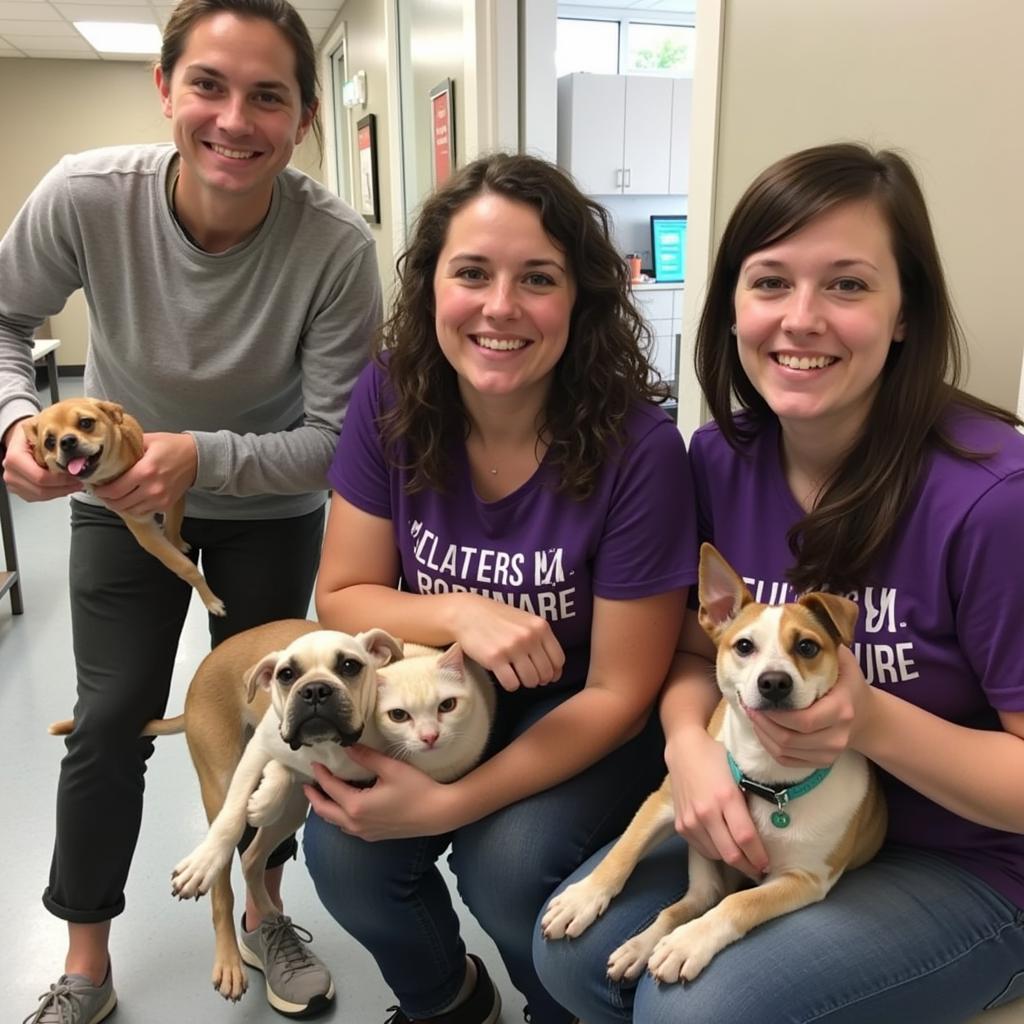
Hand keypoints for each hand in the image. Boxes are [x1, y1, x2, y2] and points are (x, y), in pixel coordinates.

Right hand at [2, 418, 81, 500]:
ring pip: (41, 496)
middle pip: (41, 489)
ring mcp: (14, 483)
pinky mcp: (19, 490)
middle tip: (79, 481)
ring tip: (74, 483)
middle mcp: (11, 472)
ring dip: (61, 492)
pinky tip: (64, 486)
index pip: (40, 477)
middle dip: (64, 487)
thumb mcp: (41, 429)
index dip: (61, 479)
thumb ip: (54, 440)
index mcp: (15, 458)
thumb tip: (73, 446)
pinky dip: (54, 493)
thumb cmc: (31, 433)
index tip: (75, 475)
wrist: (20, 439)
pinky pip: (38, 498)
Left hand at [91, 432, 197, 515]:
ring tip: (114, 497)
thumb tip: (108, 454)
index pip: (114, 490)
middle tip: (102, 493)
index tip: (95, 487)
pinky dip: (134, 508)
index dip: (100, 492)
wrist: (197, 458)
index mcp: (145, 471)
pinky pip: (143, 512)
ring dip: (120, 506)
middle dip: (107, 500)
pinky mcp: (165, 505)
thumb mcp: (148, 440)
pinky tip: (130, 499)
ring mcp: (160, 499)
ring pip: (130, 511)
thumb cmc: (173, 446)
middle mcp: (152, 488)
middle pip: (120, 504)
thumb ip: (128, 448)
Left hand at [303, 746, 461, 840]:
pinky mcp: (374, 836)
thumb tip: (348, 747)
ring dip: (325, 808)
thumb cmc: (417, 789)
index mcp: (356, 806)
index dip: (321, 774)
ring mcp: (364, 832)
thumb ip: (367, 757)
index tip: (315, 763)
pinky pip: (347, 827)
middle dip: (314, 797)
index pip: (331, 788)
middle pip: (325, 811)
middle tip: (307, 784)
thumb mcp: (391, 768)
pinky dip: (339, 816)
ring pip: (335, 822)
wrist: (438, 814)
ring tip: (323, 795)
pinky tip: (345, 807)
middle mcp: (356, 823)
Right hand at [451, 594, 564, 690]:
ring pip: (531, 681)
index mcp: (540, 626)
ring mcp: (512, 648)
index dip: (554, 672)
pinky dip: (510, 685)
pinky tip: (505, 676)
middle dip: (539, 679)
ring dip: (525, 683)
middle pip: (546, 673)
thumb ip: (541, 640)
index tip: (545, 674)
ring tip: (516, 675)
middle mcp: (529, 637)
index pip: (558, 660)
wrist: (467, 613)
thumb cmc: (498, 618)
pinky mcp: (495, 658)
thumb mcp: (525, 621)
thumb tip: (555, 671)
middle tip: (528, 676)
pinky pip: (512, 684)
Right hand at [665, 726, 768, 879]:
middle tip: (759, 869)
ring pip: (717, 855)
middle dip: (749, 867)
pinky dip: (715, 851)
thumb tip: (762, 832)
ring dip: (732, 859)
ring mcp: (691, 821)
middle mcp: (706, 812)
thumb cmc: (716, 758)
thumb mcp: (739, 775)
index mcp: (726, 797)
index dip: (759, 856)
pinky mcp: (680, 825)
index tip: (768, 863)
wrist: (683, 750)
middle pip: (731, 854)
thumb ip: (747, 803)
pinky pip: (702, 849)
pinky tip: (723, 844)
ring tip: (742, 856)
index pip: (746, 838)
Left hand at [747, 646, 873, 768]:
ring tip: (753, 713)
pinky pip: (786, 760)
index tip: (758, 695)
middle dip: (763, 722)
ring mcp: (829, 753)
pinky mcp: (820, 763)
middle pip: (789, 739)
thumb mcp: (843, 660)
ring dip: (762, 733)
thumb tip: (806, 619)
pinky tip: (763, 728)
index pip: (803, 721)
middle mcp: (837, 736)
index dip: (775, 714)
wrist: (864, 716)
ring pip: (784, 751)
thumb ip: (827, 643)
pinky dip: (769, 745)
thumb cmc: (846, 682)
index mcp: (841, 710)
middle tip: (749, 704)